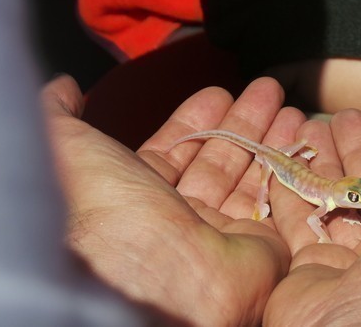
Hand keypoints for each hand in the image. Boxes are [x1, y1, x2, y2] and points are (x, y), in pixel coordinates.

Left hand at [43, 76, 303, 324]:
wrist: (152, 272)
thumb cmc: (104, 205)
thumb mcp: (68, 143)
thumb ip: (61, 111)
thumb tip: (65, 87)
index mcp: (137, 195)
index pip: (173, 152)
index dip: (196, 121)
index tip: (219, 93)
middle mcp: (179, 216)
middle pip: (217, 160)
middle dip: (242, 122)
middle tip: (266, 89)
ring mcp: (219, 233)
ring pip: (249, 178)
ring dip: (269, 138)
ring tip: (287, 104)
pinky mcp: (259, 245)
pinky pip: (276, 200)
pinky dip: (288, 167)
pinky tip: (299, 134)